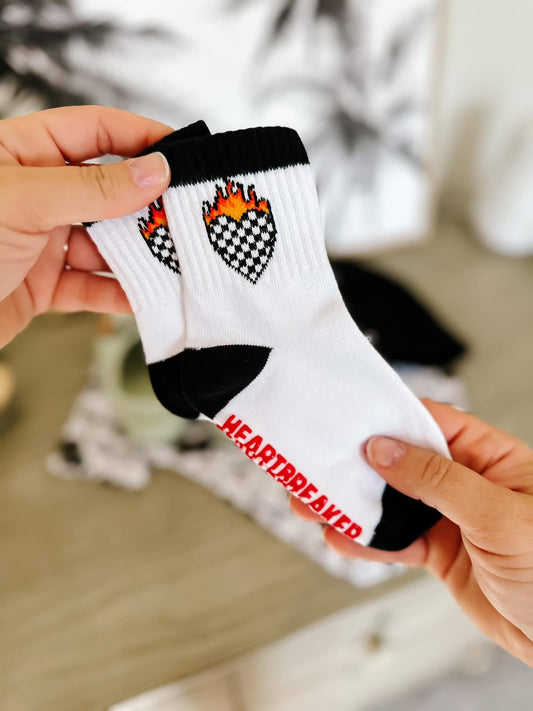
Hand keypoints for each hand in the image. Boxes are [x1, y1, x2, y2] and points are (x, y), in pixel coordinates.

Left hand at [0, 105, 171, 347]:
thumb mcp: (23, 202)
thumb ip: (91, 188)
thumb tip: (152, 172)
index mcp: (20, 155)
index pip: (91, 132)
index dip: (137, 137)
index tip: (180, 152)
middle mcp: (34, 196)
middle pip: (106, 191)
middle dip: (145, 205)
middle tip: (185, 214)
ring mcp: (40, 242)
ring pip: (104, 243)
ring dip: (138, 254)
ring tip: (172, 258)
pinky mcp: (44, 285)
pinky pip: (92, 286)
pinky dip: (119, 293)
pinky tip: (143, 294)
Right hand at [291, 400, 532, 666]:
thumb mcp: (499, 516)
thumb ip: (439, 481)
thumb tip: (386, 450)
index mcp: (492, 457)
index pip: (434, 424)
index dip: (392, 420)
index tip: (352, 423)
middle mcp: (470, 482)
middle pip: (404, 462)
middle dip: (360, 466)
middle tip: (319, 465)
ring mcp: (453, 518)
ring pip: (394, 503)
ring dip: (355, 506)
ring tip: (315, 503)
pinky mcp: (442, 552)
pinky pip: (398, 540)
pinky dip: (368, 541)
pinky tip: (343, 537)